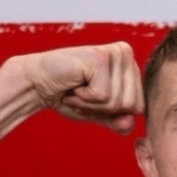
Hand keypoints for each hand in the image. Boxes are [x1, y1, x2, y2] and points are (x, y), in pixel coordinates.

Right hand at [25, 42, 143, 134]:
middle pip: (131, 105)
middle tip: (84, 93)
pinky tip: (74, 83)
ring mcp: (115, 54)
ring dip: (91, 103)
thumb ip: (119, 121)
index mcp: (130, 65)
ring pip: (118, 102)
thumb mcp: (100, 113)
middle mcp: (126, 54)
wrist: (38, 84)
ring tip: (78, 88)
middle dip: (103, 108)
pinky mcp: (101, 58)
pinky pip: (103, 97)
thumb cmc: (68, 95)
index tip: (94, 98)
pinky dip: (84, 98)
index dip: (113, 112)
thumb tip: (130, 123)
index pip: (139, 107)